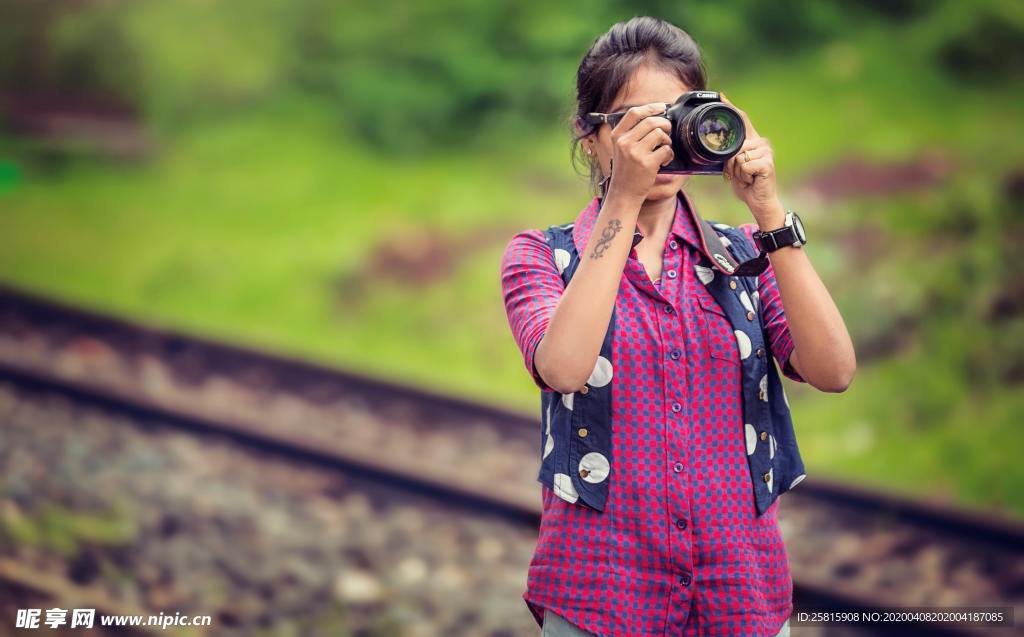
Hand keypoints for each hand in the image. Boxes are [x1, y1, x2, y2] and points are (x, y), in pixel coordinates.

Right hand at [604, 102, 674, 201]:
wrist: (624, 192)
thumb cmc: (626, 169)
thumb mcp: (621, 148)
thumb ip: (632, 133)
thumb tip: (655, 116)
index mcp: (617, 136)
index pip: (634, 113)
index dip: (650, 108)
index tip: (661, 107)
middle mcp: (624, 143)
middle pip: (651, 121)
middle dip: (664, 124)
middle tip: (667, 131)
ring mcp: (635, 153)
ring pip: (660, 134)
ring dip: (667, 140)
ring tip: (664, 148)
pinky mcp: (647, 163)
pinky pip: (666, 150)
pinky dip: (669, 154)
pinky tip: (664, 160)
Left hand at [720, 93, 784, 222]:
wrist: (759, 200)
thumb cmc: (747, 184)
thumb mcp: (734, 166)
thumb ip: (729, 154)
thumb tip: (719, 147)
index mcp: (753, 141)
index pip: (742, 120)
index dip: (731, 108)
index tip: (721, 96)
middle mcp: (762, 143)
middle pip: (734, 145)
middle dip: (730, 164)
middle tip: (740, 174)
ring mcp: (766, 152)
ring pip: (737, 157)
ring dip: (737, 172)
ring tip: (746, 177)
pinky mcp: (767, 163)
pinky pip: (744, 166)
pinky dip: (743, 177)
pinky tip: (752, 180)